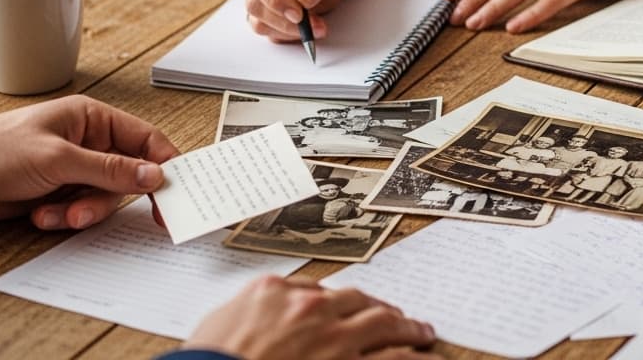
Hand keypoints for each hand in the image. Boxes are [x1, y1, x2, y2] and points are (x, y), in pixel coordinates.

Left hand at [0, 95, 178, 229]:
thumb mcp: (59, 158)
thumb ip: (110, 168)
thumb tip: (154, 175)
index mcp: (94, 120)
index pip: (146, 139)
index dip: (163, 163)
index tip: (173, 190)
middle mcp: (89, 143)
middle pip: (128, 175)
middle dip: (109, 197)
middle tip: (96, 210)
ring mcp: (76, 170)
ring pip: (105, 198)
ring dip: (82, 211)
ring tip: (58, 214)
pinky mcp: (62, 194)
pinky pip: (82, 211)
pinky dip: (64, 218)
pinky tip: (41, 215)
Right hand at [183, 276, 437, 359]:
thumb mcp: (218, 324)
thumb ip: (248, 311)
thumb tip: (260, 315)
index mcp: (275, 291)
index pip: (317, 289)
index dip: (337, 302)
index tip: (347, 306)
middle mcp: (310, 308)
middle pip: (356, 300)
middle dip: (376, 307)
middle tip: (393, 314)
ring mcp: (333, 338)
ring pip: (383, 323)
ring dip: (405, 327)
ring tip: (421, 331)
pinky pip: (391, 358)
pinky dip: (412, 356)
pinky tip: (424, 354)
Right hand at [241, 0, 363, 41]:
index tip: (298, 13)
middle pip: (255, 4)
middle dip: (285, 21)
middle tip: (314, 25)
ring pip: (260, 22)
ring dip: (289, 31)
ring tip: (317, 27)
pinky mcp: (266, 12)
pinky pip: (269, 31)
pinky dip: (289, 35)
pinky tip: (310, 29)